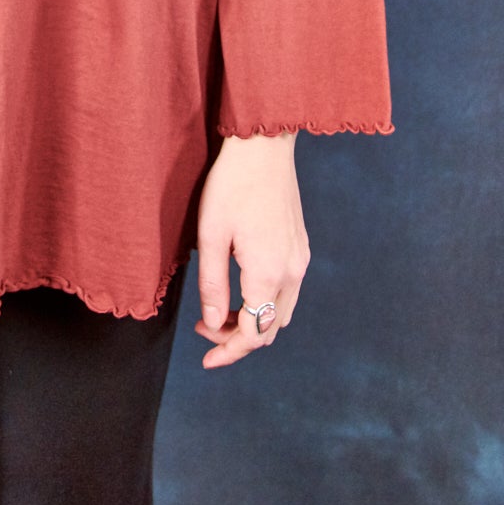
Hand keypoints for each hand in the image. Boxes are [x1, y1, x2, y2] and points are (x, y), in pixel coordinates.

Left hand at [193, 132, 309, 369]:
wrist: (263, 145)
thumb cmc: (231, 185)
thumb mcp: (211, 235)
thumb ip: (213, 285)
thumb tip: (213, 325)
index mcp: (269, 273)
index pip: (252, 333)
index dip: (228, 351)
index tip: (205, 359)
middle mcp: (292, 272)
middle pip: (270, 329)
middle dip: (238, 339)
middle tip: (204, 328)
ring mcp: (300, 258)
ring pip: (280, 312)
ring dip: (252, 321)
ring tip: (219, 311)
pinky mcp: (300, 245)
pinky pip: (286, 290)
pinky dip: (264, 302)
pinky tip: (240, 288)